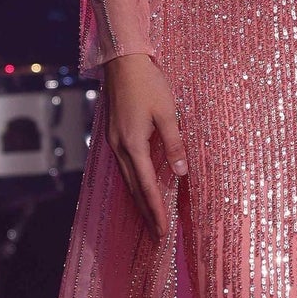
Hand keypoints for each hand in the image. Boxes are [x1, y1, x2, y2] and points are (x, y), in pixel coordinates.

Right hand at [105, 50, 186, 236]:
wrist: (123, 62)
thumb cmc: (148, 83)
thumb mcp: (167, 113)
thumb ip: (174, 143)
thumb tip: (181, 172)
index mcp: (133, 145)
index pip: (146, 186)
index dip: (156, 209)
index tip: (163, 230)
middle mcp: (120, 148)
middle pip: (134, 189)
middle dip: (147, 212)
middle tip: (158, 235)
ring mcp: (115, 142)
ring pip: (128, 180)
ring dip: (139, 200)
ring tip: (151, 219)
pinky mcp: (116, 136)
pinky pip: (126, 167)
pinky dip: (134, 184)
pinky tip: (140, 189)